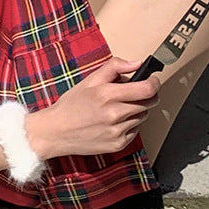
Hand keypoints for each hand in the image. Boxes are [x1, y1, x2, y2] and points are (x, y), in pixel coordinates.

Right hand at [25, 57, 160, 159]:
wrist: (54, 132)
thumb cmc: (72, 104)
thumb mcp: (91, 79)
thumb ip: (116, 66)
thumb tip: (137, 63)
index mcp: (108, 95)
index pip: (147, 89)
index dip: (154, 82)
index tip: (152, 80)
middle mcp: (115, 115)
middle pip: (150, 102)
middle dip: (147, 95)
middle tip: (136, 93)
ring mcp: (117, 132)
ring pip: (143, 116)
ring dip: (137, 109)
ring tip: (120, 107)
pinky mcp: (117, 145)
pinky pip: (136, 130)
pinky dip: (130, 124)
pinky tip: (115, 121)